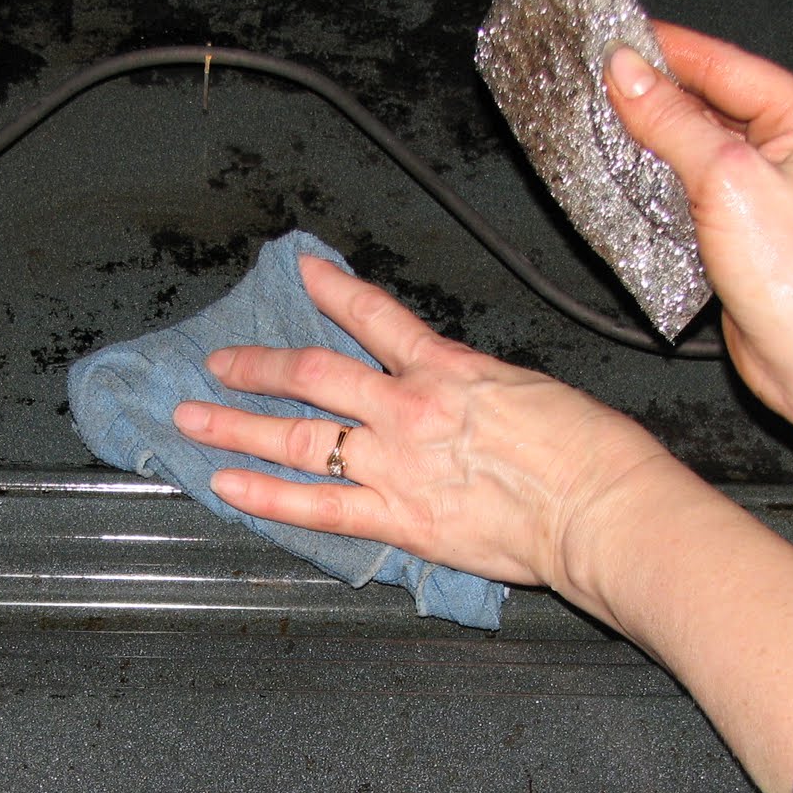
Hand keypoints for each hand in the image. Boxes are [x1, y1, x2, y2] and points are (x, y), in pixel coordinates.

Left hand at [171, 254, 670, 614]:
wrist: (599, 505)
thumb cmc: (589, 451)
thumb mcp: (532, 390)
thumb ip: (480, 389)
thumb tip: (464, 394)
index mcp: (447, 368)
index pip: (375, 316)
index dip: (331, 291)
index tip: (301, 275)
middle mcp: (408, 408)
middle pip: (314, 374)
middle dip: (258, 366)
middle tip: (217, 361)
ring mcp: (395, 464)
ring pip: (299, 437)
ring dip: (239, 425)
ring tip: (193, 418)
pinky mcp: (398, 518)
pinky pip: (316, 505)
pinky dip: (266, 495)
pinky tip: (227, 485)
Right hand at [606, 24, 792, 446]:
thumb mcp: (726, 182)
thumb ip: (674, 123)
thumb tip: (631, 76)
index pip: (726, 65)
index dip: (669, 52)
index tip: (617, 44)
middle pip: (714, 104)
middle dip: (659, 96)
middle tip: (602, 85)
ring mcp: (778, 194)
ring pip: (706, 149)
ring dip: (660, 142)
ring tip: (612, 126)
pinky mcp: (755, 234)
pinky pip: (703, 193)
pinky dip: (668, 186)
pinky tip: (638, 183)